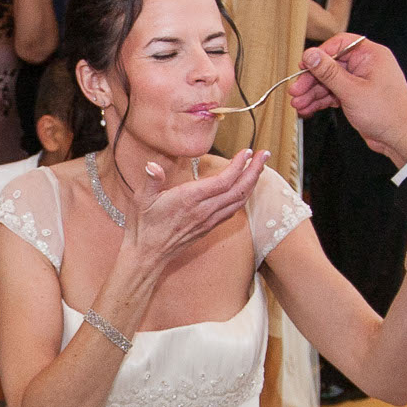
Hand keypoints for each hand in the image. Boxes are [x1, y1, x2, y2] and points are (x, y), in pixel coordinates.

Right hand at [118, 146, 266, 275]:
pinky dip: (243, 197)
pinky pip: (232, 211)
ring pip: (239, 201)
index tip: (247, 151)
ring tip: (259, 167)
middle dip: (254, 171)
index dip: (238, 166)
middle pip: (238, 190)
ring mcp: (208, 220)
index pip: (223, 181)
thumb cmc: (144, 225)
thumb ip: (151, 179)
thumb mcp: (142, 199)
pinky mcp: (209, 226)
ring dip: (252, 183)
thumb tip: (152, 165)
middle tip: (264, 154)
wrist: (148, 254)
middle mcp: (204, 210)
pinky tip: (245, 189)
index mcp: (189, 199)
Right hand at [289, 33, 406, 166]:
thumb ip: (328, 72)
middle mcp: (366, 65)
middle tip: (296, 90)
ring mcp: (362, 81)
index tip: (303, 66)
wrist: (400, 138)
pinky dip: (322, 101)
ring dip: (314, 93)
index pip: (339, 44)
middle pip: (331, 65)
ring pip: (331, 82)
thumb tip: (311, 54)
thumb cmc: (386, 113)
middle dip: (312, 80)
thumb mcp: (351, 91)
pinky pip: (336, 93)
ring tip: (298, 104)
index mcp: (371, 55)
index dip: (319, 54)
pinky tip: (308, 108)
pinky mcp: (358, 96)